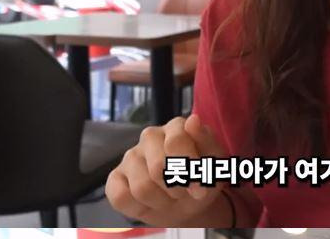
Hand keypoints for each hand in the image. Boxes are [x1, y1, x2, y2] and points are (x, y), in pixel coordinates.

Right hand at [106, 115, 228, 225]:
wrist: (188, 202)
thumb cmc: (202, 178)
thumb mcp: (214, 162)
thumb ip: (206, 142)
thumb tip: (192, 121)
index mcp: (176, 127)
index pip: (176, 142)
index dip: (189, 170)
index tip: (200, 189)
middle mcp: (150, 136)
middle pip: (158, 168)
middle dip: (176, 189)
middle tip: (184, 192)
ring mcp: (130, 156)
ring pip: (141, 187)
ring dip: (162, 201)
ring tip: (170, 197)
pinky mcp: (115, 177)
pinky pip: (120, 197)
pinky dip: (139, 208)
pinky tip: (151, 203)